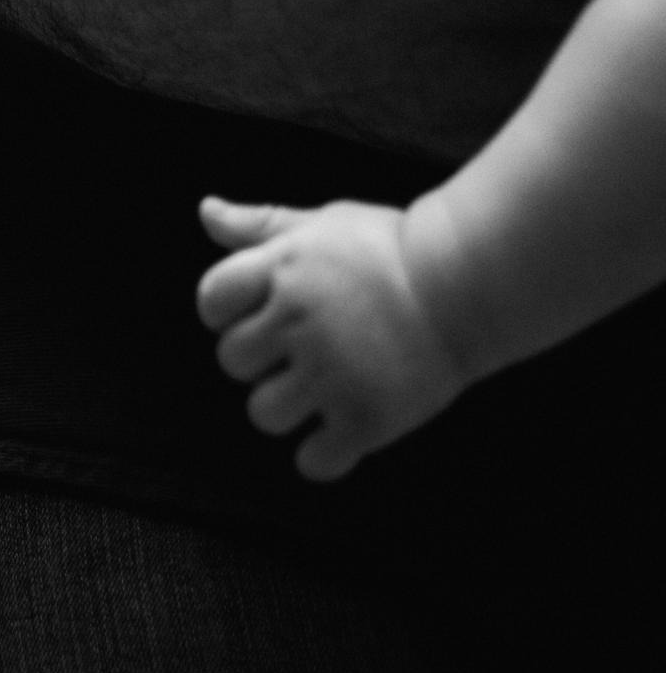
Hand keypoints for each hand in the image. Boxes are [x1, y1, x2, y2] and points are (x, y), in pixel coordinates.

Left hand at [196, 193, 467, 479]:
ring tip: (319, 388)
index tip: (256, 312)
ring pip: (263, 414)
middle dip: (258, 358)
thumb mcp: (320, 223)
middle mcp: (297, 321)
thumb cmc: (388, 248)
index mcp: (282, 269)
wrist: (466, 285)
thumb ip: (259, 224)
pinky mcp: (365, 419)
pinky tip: (343, 428)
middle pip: (233, 360)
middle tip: (297, 350)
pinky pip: (313, 461)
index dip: (225, 309)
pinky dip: (324, 455)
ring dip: (286, 408)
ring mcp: (330, 373)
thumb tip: (205, 210)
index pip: (212, 300)